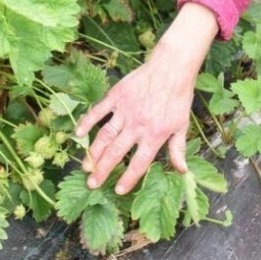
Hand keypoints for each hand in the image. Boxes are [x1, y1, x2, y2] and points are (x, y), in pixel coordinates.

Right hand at [75, 56, 194, 193]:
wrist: (171, 68)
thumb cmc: (178, 97)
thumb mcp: (182, 125)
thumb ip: (178, 149)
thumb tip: (182, 171)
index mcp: (154, 135)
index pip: (139, 163)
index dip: (128, 179)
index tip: (118, 191)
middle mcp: (137, 126)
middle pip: (116, 152)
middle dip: (103, 170)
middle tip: (92, 184)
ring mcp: (124, 110)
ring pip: (104, 135)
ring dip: (93, 152)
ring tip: (85, 166)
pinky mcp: (116, 96)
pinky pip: (98, 111)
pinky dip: (87, 122)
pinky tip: (78, 134)